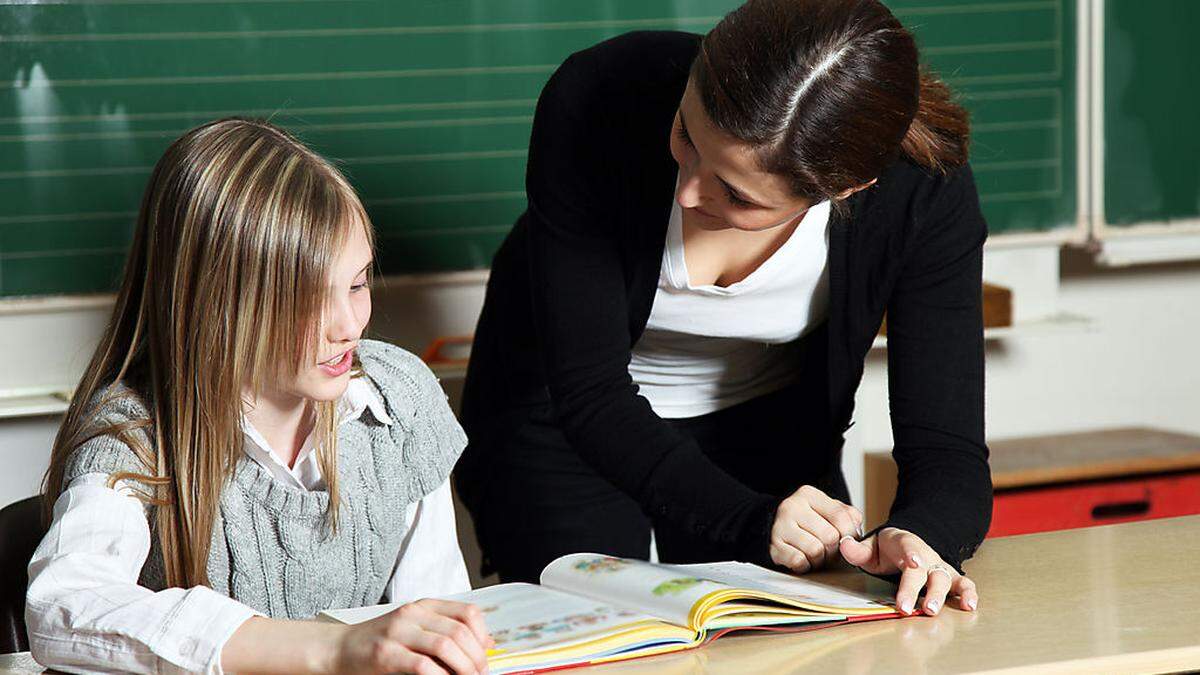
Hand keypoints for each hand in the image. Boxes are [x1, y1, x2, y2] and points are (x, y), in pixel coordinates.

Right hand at [329, 598, 493, 673]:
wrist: (338, 648)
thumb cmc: (381, 641)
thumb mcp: (415, 628)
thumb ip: (445, 630)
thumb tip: (486, 644)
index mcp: (424, 606)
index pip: (468, 612)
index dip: (483, 635)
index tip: (486, 655)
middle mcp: (413, 614)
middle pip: (459, 632)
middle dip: (476, 658)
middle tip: (481, 674)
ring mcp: (398, 632)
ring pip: (445, 646)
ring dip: (463, 668)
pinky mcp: (386, 654)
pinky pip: (422, 665)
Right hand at [769, 484, 863, 572]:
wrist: (772, 527)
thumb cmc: (806, 521)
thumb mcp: (827, 510)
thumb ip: (847, 516)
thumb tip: (856, 534)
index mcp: (809, 495)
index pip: (841, 516)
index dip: (850, 534)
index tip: (848, 540)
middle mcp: (792, 507)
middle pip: (830, 537)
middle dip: (834, 550)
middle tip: (829, 550)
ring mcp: (780, 526)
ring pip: (815, 550)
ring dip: (819, 559)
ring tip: (815, 554)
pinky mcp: (773, 546)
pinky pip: (799, 561)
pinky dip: (805, 565)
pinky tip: (803, 558)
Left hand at [839, 527, 978, 615]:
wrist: (906, 544)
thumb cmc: (887, 550)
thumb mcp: (870, 547)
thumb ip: (857, 549)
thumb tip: (844, 544)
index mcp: (904, 543)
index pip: (908, 547)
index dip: (911, 554)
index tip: (911, 562)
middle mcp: (925, 555)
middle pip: (923, 571)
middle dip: (915, 589)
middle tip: (908, 607)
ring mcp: (939, 566)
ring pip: (944, 579)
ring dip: (939, 595)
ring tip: (931, 610)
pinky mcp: (950, 577)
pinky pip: (964, 583)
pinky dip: (969, 594)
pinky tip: (969, 606)